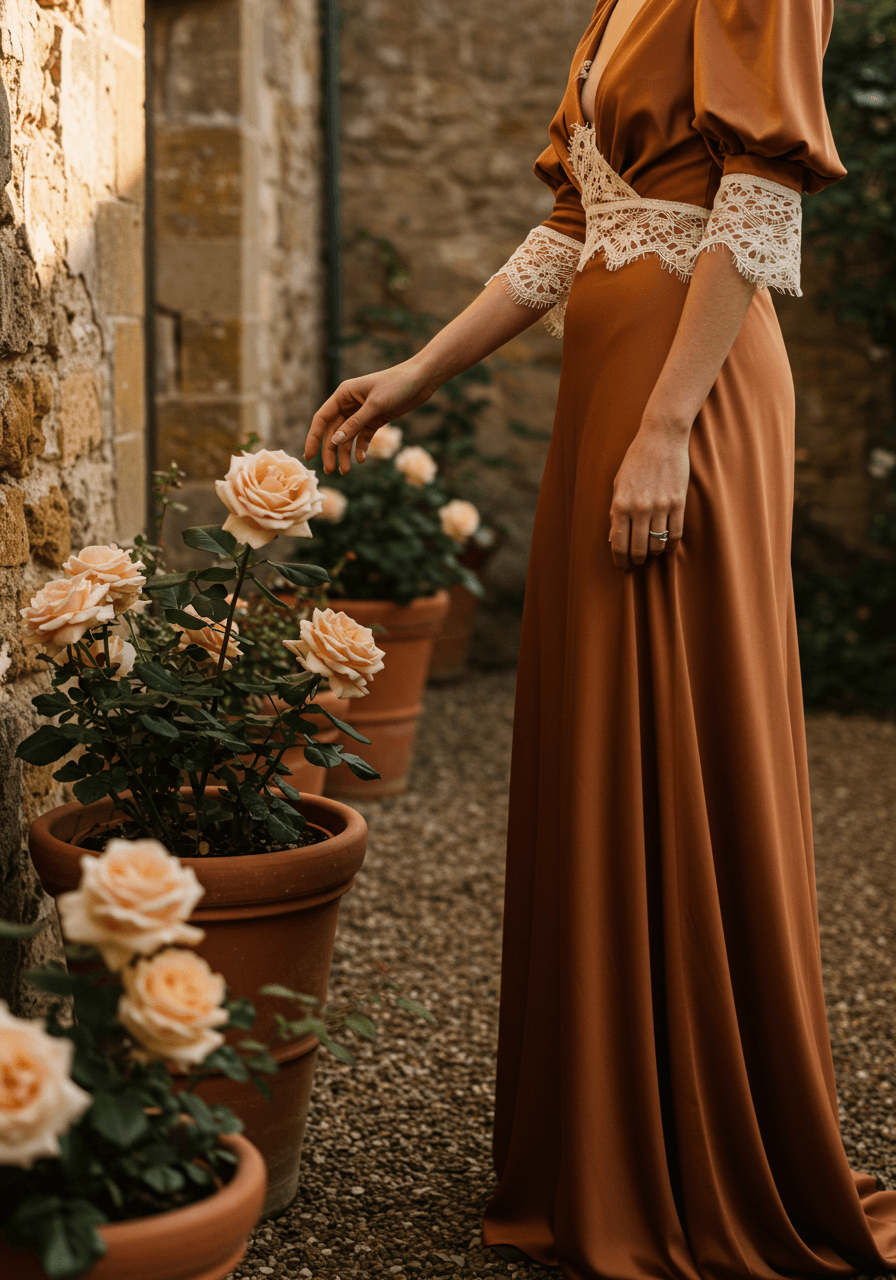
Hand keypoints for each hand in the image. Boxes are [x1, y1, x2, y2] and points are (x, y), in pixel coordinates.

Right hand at [304, 360, 435, 474]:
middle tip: (330, 470)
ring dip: (345, 453)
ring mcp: (362, 413)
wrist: (422, 380)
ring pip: (347, 437)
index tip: (309, 457)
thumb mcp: (375, 405)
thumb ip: (355, 424)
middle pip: (333, 431)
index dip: (313, 438)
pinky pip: (363, 437)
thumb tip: (334, 441)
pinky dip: (361, 448)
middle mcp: (349, 404)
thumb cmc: (397, 385)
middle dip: (331, 451)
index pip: (322, 418)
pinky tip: (361, 459)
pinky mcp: (375, 420)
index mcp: (343, 394)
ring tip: (345, 471)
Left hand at [608, 417, 690, 570]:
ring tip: (652, 551)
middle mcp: (639, 509)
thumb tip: (613, 539)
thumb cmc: (636, 461)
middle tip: (637, 562)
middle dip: (636, 560)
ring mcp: (660, 507)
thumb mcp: (618, 485)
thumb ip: (615, 513)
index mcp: (620, 504)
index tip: (623, 566)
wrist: (661, 439)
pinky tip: (667, 545)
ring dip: (653, 553)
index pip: (618, 544)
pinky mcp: (678, 503)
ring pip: (657, 544)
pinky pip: (675, 534)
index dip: (620, 560)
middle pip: (638, 549)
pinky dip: (670, 544)